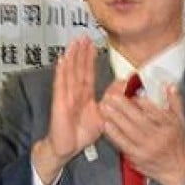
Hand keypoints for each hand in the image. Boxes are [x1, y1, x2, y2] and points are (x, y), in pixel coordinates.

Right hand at [32, 37, 103, 184]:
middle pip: (77, 68)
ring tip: (73, 43)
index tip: (91, 44)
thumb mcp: (103, 115)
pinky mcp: (60, 102)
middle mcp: (74, 93)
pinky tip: (62, 60)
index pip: (87, 73)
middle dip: (79, 53)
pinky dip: (61, 72)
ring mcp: (66, 96)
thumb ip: (111, 99)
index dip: (88, 58)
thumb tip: (124, 84)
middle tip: (82, 37)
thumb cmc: (81, 134)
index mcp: (84, 95)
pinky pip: (60, 85)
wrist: (68, 148)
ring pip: (69, 72)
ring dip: (71, 57)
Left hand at [101, 82, 184, 184]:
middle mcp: (159, 137)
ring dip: (115, 118)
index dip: (143, 102)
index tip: (132, 93)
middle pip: (140, 120)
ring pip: (129, 130)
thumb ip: (174, 103)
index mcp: (170, 126)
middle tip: (111, 96)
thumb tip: (169, 86)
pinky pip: (123, 143)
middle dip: (124, 107)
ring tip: (104, 106)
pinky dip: (113, 134)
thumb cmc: (176, 143)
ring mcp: (147, 147)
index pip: (156, 112)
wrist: (177, 170)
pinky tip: (106, 125)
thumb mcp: (180, 122)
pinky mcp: (137, 157)